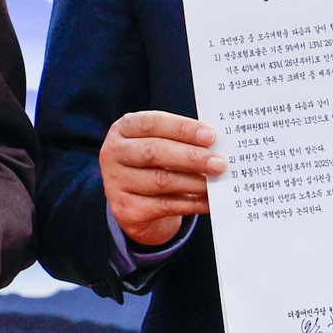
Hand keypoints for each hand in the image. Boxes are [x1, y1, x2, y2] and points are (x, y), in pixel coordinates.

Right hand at [100, 110, 224, 245]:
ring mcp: (116, 183)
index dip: (182, 128)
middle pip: (153, 152)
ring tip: (215, 182)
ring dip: (193, 182)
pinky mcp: (125, 209)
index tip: (210, 136)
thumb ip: (179, 140)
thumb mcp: (158, 144)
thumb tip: (216, 146)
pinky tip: (208, 201)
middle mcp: (113, 153)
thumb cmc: (153, 164)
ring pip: (160, 181)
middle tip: (219, 163)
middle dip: (190, 157)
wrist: (133, 202)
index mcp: (122, 129)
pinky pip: (164, 206)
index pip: (151, 123)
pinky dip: (191, 204)